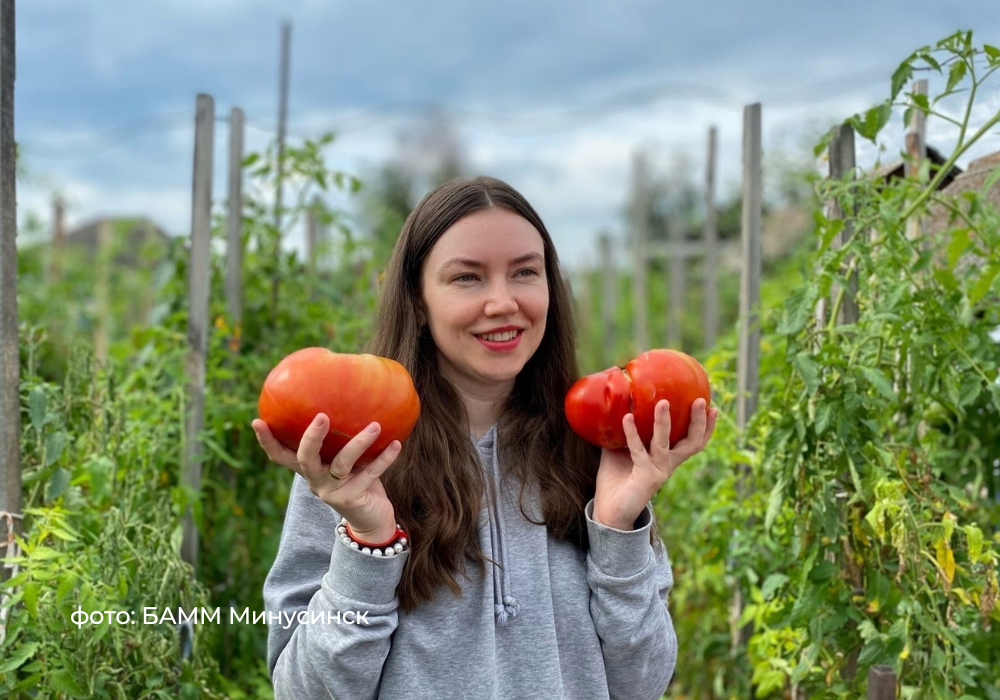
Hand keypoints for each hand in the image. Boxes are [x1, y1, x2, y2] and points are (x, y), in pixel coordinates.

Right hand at [252, 414, 400, 542]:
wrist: (371, 520)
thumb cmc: (356, 481)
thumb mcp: (343, 461)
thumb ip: (340, 442)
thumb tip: (349, 401)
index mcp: (309, 470)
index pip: (280, 456)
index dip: (267, 441)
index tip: (257, 420)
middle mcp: (315, 481)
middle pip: (305, 458)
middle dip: (311, 437)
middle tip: (322, 416)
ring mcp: (332, 492)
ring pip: (342, 463)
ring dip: (359, 442)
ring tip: (376, 425)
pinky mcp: (352, 499)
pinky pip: (369, 473)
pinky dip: (384, 458)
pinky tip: (396, 444)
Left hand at [593, 398, 716, 529]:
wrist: (609, 511)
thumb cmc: (617, 480)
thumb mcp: (620, 450)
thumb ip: (622, 432)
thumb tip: (613, 407)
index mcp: (668, 459)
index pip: (694, 442)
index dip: (706, 427)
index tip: (712, 406)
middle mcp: (668, 465)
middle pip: (692, 443)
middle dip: (699, 422)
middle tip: (700, 400)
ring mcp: (658, 471)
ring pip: (666, 444)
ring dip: (664, 422)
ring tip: (662, 402)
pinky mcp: (645, 476)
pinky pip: (639, 451)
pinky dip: (632, 433)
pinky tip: (626, 418)